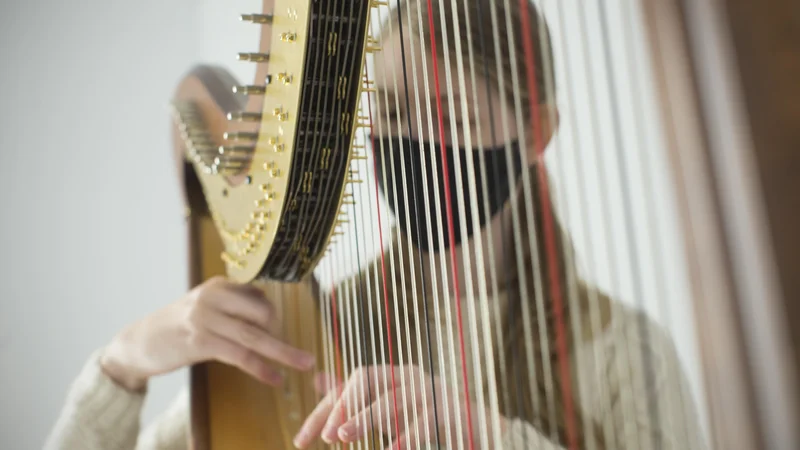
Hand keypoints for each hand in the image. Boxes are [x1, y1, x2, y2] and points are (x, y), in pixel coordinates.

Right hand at [100, 276, 314, 390]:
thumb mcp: (206, 308)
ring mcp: (206, 317)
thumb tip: (269, 313)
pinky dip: (261, 368)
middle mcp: (214, 296)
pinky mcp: (200, 341)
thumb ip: (234, 307)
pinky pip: (240, 355)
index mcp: (219, 285)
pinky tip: (275, 379)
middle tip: (298, 356)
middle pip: (264, 313)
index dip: (276, 319)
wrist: (137, 343)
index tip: (281, 336)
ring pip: (255, 336)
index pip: (261, 297)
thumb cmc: (176, 327)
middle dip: (283, 335)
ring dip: (284, 352)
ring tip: (304, 364)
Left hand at [293, 365, 489, 448]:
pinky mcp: (448, 409)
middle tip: (327, 436)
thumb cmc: (426, 418)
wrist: (477, 426)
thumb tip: (321, 381)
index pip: (351, 382)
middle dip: (343, 406)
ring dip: (365, 418)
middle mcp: (409, 375)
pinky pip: (423, 422)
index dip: (325, 408)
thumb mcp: (388, 408)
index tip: (303, 440)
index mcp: (393, 374)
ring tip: (344, 436)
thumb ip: (358, 395)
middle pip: (368, 380)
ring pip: (392, 400)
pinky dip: (406, 437)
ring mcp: (430, 390)